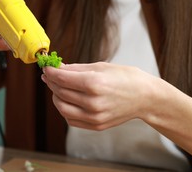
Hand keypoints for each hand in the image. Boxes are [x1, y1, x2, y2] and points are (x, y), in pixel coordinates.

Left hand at [41, 62, 157, 130]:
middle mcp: (93, 102)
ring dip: (56, 96)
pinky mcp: (96, 125)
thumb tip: (57, 68)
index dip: (51, 72)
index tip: (46, 68)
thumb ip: (76, 69)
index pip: (62, 78)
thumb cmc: (125, 78)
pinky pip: (71, 119)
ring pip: (62, 108)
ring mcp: (94, 116)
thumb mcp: (100, 66)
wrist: (145, 97)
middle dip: (52, 82)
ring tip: (58, 88)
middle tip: (50, 76)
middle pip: (60, 92)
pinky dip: (65, 109)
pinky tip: (68, 100)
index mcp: (94, 84)